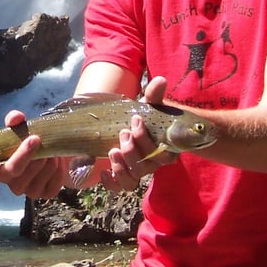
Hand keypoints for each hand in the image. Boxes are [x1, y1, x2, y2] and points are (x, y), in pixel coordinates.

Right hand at [0, 110, 67, 199]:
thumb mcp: (20, 128)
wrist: (49, 150)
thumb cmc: (28, 141)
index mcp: (3, 171)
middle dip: (40, 156)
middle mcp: (15, 186)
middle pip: (28, 173)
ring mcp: (31, 192)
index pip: (9, 169)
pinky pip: (56, 181)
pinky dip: (60, 168)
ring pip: (45, 174)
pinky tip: (57, 160)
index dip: (22, 155)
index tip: (34, 139)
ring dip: (51, 159)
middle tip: (47, 142)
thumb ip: (14, 120)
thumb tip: (15, 118)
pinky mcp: (47, 194)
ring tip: (51, 150)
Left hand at [98, 76, 176, 190]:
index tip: (135, 120)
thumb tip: (160, 80)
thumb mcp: (148, 105)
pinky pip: (118, 187)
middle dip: (133, 150)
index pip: (163, 155)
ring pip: (133, 179)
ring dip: (122, 166)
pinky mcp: (121, 176)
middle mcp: (151, 164)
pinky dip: (111, 182)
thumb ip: (154, 95)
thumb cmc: (143, 117)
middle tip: (123, 132)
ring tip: (112, 150)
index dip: (147, 140)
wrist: (129, 126)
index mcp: (163, 148)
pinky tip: (103, 170)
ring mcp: (136, 171)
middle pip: (146, 167)